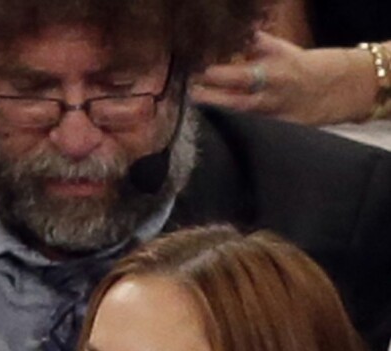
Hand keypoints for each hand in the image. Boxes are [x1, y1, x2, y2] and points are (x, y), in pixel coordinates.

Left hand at [192, 31, 378, 125]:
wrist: (340, 89)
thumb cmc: (305, 67)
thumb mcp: (282, 50)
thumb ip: (255, 45)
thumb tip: (230, 37)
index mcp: (271, 74)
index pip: (237, 76)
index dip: (215, 77)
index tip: (196, 75)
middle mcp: (270, 99)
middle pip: (233, 104)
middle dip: (210, 101)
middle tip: (189, 97)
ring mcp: (272, 120)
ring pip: (240, 122)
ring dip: (218, 119)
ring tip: (196, 115)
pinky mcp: (277, 135)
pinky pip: (252, 135)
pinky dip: (235, 132)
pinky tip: (216, 134)